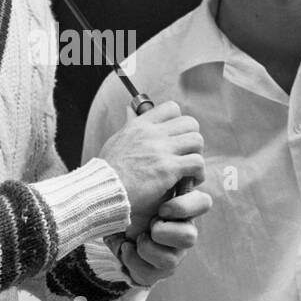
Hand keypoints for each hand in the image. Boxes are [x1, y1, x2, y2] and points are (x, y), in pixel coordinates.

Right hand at [98, 102, 204, 238]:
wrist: (103, 191)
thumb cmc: (108, 172)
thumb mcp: (116, 140)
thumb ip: (129, 125)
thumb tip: (130, 109)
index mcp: (140, 125)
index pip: (171, 108)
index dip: (179, 122)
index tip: (176, 138)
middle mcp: (152, 133)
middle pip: (190, 123)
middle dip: (191, 140)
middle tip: (186, 156)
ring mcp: (161, 150)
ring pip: (197, 141)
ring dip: (197, 156)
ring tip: (190, 170)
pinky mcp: (168, 168)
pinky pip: (197, 163)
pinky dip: (198, 173)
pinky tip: (191, 181)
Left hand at [104, 187, 211, 287]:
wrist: (113, 228)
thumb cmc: (132, 205)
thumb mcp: (144, 189)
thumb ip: (158, 177)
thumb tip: (168, 158)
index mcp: (182, 209)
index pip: (203, 203)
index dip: (186, 206)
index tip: (163, 208)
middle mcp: (181, 232)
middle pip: (191, 238)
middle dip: (168, 232)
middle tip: (152, 224)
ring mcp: (172, 253)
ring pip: (171, 260)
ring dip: (148, 247)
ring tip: (136, 237)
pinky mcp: (158, 270)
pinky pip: (152, 271)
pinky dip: (133, 258)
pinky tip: (125, 247)